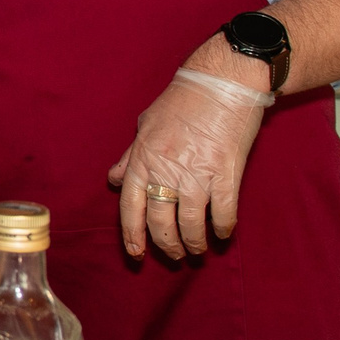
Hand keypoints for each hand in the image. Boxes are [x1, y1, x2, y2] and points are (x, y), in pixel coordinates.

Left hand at [107, 66, 272, 259]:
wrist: (222, 83)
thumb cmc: (182, 101)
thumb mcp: (146, 125)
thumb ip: (130, 156)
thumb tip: (113, 179)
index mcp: (143, 159)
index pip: (130, 207)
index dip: (132, 235)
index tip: (136, 254)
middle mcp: (167, 171)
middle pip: (160, 222)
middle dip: (166, 245)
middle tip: (173, 256)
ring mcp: (198, 175)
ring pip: (191, 224)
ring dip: (193, 243)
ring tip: (196, 250)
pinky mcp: (227, 175)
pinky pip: (223, 213)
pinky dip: (222, 229)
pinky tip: (221, 235)